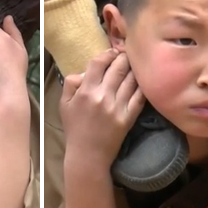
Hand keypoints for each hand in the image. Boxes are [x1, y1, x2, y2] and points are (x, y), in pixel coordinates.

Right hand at [60, 49, 144, 168]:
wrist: (88, 156)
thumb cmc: (74, 129)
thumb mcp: (64, 104)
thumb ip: (70, 83)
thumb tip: (84, 72)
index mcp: (86, 91)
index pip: (98, 63)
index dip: (107, 53)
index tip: (111, 52)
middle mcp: (103, 96)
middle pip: (118, 67)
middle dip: (123, 57)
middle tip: (126, 54)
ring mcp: (118, 107)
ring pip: (131, 80)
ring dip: (134, 69)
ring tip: (135, 65)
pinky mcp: (129, 118)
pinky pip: (139, 97)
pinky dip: (142, 86)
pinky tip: (143, 81)